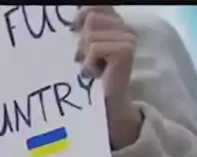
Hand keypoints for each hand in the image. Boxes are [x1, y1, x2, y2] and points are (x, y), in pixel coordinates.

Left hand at [73, 6, 140, 147]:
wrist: (103, 107)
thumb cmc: (87, 78)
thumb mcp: (80, 49)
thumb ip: (79, 29)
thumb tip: (68, 18)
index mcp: (114, 23)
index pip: (96, 6)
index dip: (82, 14)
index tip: (73, 28)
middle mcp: (125, 27)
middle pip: (90, 17)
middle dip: (80, 40)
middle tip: (84, 59)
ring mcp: (127, 38)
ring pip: (89, 33)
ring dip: (83, 54)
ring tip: (89, 68)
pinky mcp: (125, 51)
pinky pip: (94, 47)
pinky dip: (88, 63)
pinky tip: (94, 74)